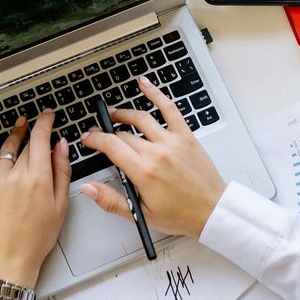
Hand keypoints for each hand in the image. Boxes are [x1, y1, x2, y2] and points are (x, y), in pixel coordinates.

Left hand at [0, 111, 69, 288]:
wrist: (9, 258)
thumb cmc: (36, 238)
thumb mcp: (60, 206)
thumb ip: (62, 172)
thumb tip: (62, 147)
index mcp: (40, 179)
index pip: (42, 139)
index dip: (46, 122)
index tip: (48, 114)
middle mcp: (17, 175)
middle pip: (27, 144)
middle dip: (34, 131)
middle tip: (38, 125)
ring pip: (7, 146)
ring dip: (15, 133)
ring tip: (19, 126)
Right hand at [79, 77, 227, 238]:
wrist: (211, 210)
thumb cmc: (180, 214)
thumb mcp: (140, 214)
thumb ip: (111, 200)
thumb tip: (88, 188)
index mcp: (143, 172)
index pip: (111, 146)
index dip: (95, 139)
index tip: (88, 139)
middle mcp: (156, 153)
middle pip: (123, 134)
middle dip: (107, 132)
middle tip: (99, 133)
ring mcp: (172, 141)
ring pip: (141, 118)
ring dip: (124, 114)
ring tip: (114, 114)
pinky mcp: (185, 135)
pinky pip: (169, 109)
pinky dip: (156, 94)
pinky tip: (144, 84)